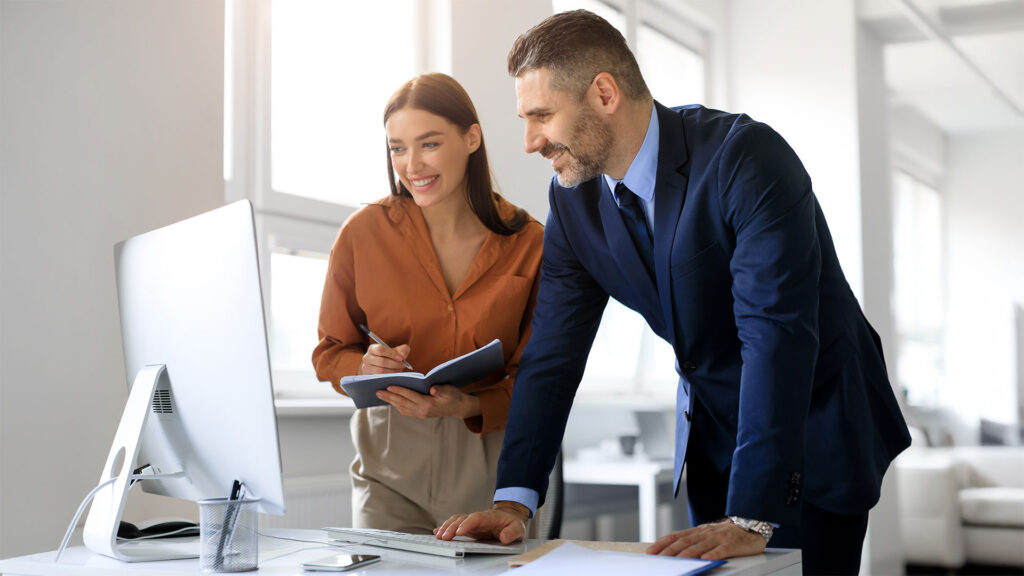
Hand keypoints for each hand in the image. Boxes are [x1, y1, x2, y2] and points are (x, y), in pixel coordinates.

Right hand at [358, 343, 410, 374]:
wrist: (383, 366)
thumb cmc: (391, 357)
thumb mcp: (397, 351)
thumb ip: (403, 350)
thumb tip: (403, 355)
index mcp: (373, 348)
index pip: (380, 349)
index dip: (391, 354)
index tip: (401, 358)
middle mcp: (367, 357)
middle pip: (381, 361)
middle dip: (394, 364)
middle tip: (403, 365)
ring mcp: (366, 368)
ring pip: (380, 371)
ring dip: (392, 371)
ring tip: (399, 370)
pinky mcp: (368, 376)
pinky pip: (379, 378)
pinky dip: (389, 376)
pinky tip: (395, 375)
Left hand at [376, 384, 480, 418]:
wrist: (459, 408)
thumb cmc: (454, 396)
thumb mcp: (450, 391)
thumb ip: (441, 390)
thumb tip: (433, 389)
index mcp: (428, 404)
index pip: (410, 396)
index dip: (399, 390)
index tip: (389, 385)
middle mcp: (422, 411)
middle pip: (402, 403)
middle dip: (389, 397)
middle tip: (377, 391)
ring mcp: (420, 414)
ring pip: (402, 408)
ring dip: (391, 401)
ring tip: (381, 394)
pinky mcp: (420, 414)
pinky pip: (405, 410)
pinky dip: (397, 405)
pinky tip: (391, 400)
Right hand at [434, 502, 528, 543]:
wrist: (509, 518)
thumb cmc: (513, 524)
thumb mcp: (518, 529)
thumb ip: (512, 532)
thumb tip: (504, 537)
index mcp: (489, 517)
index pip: (476, 518)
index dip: (467, 524)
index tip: (459, 532)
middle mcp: (478, 518)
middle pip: (462, 519)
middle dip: (452, 527)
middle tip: (444, 537)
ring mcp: (472, 522)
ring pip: (456, 521)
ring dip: (447, 527)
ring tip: (439, 536)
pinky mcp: (469, 527)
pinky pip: (455, 524)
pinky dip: (446, 527)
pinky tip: (438, 532)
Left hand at [646, 519, 765, 559]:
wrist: (751, 526)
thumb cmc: (726, 533)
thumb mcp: (706, 534)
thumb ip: (691, 540)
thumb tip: (671, 548)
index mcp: (698, 531)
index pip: (676, 536)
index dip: (662, 543)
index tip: (651, 551)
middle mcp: (706, 533)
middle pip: (686, 541)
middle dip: (671, 550)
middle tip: (660, 558)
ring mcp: (719, 538)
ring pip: (701, 546)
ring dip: (689, 553)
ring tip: (679, 560)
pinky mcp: (732, 544)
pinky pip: (722, 550)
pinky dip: (714, 554)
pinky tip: (706, 559)